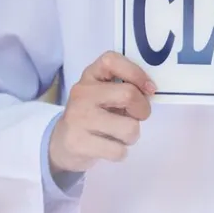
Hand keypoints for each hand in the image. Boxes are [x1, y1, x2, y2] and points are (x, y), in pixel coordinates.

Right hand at [48, 51, 155, 173]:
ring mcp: (78, 117)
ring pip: (129, 128)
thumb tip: (150, 91)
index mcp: (91, 75)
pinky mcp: (78, 142)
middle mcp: (82, 92)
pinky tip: (108, 148)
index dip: (137, 73)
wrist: (63, 143)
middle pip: (128, 94)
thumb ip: (127, 87)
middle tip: (135, 117)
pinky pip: (119, 151)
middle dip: (142, 110)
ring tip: (118, 135)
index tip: (149, 89)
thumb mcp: (107, 94)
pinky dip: (120, 152)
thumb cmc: (96, 114)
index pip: (112, 60)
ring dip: (132, 136)